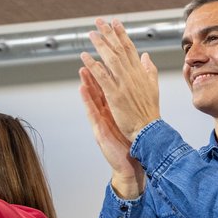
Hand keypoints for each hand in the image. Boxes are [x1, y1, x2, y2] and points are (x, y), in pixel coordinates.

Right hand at [79, 64, 145, 198]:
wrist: (131, 162)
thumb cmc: (130, 141)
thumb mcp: (131, 119)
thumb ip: (131, 104)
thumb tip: (135, 90)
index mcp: (116, 109)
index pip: (111, 88)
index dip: (109, 72)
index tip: (108, 58)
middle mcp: (107, 113)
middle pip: (100, 90)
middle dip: (95, 72)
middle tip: (91, 55)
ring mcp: (102, 121)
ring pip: (93, 99)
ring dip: (87, 83)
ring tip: (82, 68)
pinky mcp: (100, 130)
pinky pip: (92, 113)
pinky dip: (87, 101)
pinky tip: (83, 90)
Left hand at [80, 18, 160, 140]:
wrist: (149, 129)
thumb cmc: (150, 111)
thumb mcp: (153, 87)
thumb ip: (149, 70)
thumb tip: (146, 56)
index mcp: (141, 73)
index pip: (130, 49)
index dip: (122, 35)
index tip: (115, 23)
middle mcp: (133, 76)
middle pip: (120, 50)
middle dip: (109, 34)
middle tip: (99, 21)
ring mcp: (124, 85)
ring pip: (111, 60)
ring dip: (100, 46)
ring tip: (91, 34)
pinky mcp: (115, 95)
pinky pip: (102, 77)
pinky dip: (93, 66)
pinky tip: (84, 57)